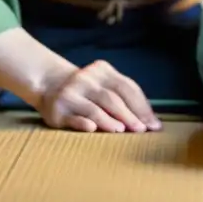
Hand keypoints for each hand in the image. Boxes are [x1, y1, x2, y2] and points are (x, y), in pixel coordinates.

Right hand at [38, 60, 160, 132]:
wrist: (49, 84)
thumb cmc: (87, 90)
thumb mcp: (104, 84)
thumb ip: (124, 97)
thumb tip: (151, 121)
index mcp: (102, 70)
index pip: (126, 87)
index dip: (141, 106)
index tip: (153, 124)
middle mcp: (86, 79)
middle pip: (112, 98)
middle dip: (129, 115)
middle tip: (142, 130)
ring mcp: (70, 94)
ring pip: (94, 108)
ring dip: (110, 121)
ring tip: (123, 131)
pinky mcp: (57, 110)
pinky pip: (73, 118)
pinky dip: (83, 123)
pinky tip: (93, 129)